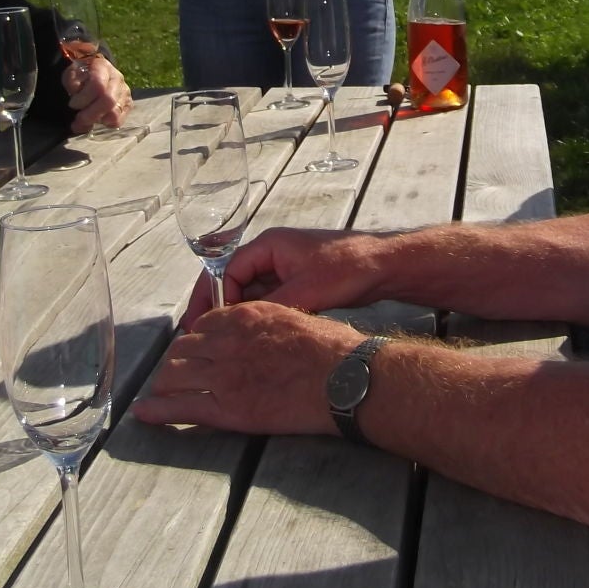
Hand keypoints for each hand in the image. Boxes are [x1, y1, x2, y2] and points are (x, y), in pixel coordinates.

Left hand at [64, 56, 131, 132]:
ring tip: (86, 120)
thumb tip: (76, 92)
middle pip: (109, 100)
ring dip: (97, 120)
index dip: (83, 98)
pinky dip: (105, 124)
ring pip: (115, 113)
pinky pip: (119, 120)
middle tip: (78, 119)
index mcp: (102, 67)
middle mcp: (117, 79)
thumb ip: (72, 83)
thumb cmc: (81, 75)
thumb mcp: (71, 74)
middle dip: (90, 114)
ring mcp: (124, 92)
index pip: (97, 85)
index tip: (72, 104)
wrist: (95, 72)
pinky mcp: (128, 104)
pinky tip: (96, 119)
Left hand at [132, 301, 363, 434]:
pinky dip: (158, 411)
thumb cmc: (332, 348)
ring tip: (160, 393)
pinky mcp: (228, 409)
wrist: (345, 378)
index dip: (196, 339)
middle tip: (176, 374)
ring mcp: (225, 376)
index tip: (196, 350)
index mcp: (245, 316)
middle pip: (182, 348)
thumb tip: (262, 334)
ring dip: (165, 384)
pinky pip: (182, 408)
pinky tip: (144, 414)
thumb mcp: (295, 317)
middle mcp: (228, 341)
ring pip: (175, 375)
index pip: (203, 324)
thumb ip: (267, 322)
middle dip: (176, 361)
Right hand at [179, 227, 384, 329]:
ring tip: (224, 342)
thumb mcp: (306, 290)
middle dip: (219, 308)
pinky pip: (268, 299)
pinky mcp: (298, 283)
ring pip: (250, 292)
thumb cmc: (349, 267)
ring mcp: (285, 268)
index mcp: (269, 245)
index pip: (225, 270)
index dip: (210, 298)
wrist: (385, 266)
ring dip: (239, 314)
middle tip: (204, 336)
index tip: (202, 324)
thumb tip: (239, 325)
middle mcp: (273, 253)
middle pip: (233, 281)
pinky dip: (258, 315)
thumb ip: (270, 306)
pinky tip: (252, 337)